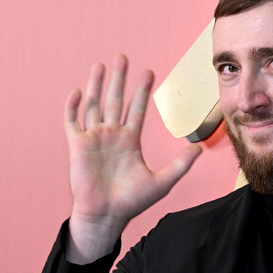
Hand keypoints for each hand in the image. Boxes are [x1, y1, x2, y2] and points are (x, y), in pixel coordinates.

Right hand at [65, 54, 201, 262]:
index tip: (148, 72)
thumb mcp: (162, 181)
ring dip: (96, 86)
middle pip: (115, 100)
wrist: (107, 215)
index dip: (142, 91)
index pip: (137, 109)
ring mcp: (94, 139)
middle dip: (119, 79)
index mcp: (130, 140)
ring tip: (100, 65)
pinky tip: (78, 92)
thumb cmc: (132, 201)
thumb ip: (180, 164)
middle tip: (123, 57)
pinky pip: (73, 123)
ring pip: (94, 106)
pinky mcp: (78, 147)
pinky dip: (73, 108)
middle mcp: (112, 135)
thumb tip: (199, 149)